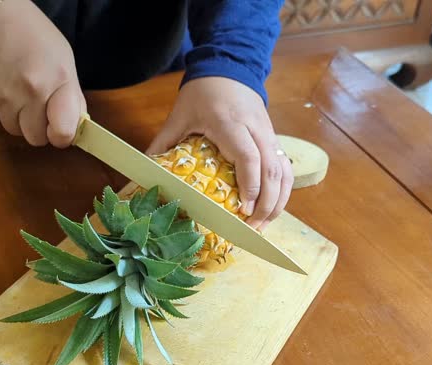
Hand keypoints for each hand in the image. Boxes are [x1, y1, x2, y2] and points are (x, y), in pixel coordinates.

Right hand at [0, 0, 85, 146]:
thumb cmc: (32, 34)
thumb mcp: (63, 59)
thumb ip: (71, 95)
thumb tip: (75, 126)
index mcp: (58, 81)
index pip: (64, 132)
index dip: (61, 135)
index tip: (59, 128)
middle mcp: (32, 92)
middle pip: (36, 138)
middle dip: (38, 127)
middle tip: (36, 105)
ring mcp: (4, 96)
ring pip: (14, 130)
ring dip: (17, 117)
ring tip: (17, 91)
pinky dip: (0, 107)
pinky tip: (2, 85)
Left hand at [147, 77, 291, 229]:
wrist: (227, 68)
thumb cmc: (201, 94)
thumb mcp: (178, 117)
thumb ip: (163, 144)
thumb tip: (145, 172)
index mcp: (230, 123)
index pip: (249, 157)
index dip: (250, 186)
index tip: (243, 210)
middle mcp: (255, 129)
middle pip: (272, 170)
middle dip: (266, 204)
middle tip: (251, 229)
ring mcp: (269, 134)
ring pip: (285, 172)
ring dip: (278, 202)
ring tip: (263, 226)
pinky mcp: (275, 139)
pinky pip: (286, 168)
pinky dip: (283, 192)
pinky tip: (271, 209)